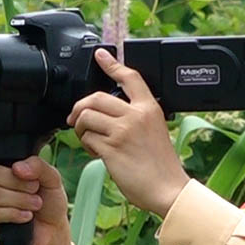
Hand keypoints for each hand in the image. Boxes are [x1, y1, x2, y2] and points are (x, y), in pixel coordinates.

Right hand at [0, 130, 73, 244]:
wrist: (52, 231)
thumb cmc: (49, 202)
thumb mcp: (52, 179)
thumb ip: (39, 166)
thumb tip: (18, 167)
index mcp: (4, 165)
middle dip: (16, 182)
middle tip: (35, 189)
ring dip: (18, 199)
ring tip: (36, 205)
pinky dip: (11, 213)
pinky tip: (26, 216)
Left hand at [66, 49, 189, 216]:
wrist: (168, 189)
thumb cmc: (162, 166)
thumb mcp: (156, 131)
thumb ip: (136, 118)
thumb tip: (109, 114)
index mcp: (150, 108)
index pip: (130, 78)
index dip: (112, 64)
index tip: (101, 55)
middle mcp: (136, 116)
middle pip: (96, 97)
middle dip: (80, 107)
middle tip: (76, 118)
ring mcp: (123, 132)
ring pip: (87, 116)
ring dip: (80, 127)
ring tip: (88, 138)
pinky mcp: (112, 149)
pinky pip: (87, 138)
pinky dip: (86, 144)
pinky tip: (96, 152)